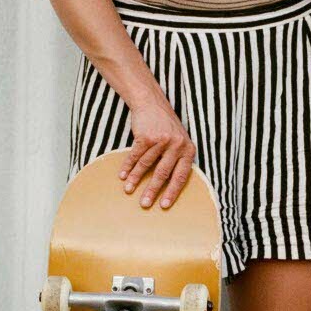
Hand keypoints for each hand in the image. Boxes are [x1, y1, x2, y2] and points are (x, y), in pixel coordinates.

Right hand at [118, 93, 195, 209]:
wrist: (152, 104)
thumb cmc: (166, 127)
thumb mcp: (179, 142)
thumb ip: (177, 160)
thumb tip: (170, 187)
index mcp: (188, 150)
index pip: (181, 176)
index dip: (172, 192)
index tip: (164, 206)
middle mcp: (177, 145)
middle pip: (163, 173)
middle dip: (152, 191)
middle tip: (145, 205)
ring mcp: (161, 140)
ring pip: (146, 165)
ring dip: (135, 179)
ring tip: (128, 190)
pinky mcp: (146, 136)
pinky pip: (135, 155)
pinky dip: (128, 166)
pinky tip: (122, 176)